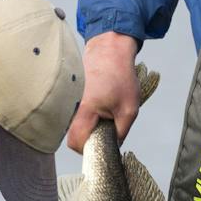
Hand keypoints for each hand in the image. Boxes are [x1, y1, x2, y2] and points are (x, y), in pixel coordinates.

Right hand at [67, 31, 142, 151]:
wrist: (109, 51)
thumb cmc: (120, 75)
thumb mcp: (129, 108)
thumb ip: (121, 132)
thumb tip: (114, 146)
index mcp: (86, 110)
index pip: (76, 142)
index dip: (88, 149)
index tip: (102, 144)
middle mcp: (73, 108)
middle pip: (73, 137)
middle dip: (89, 140)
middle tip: (106, 131)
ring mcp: (71, 103)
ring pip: (75, 128)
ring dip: (90, 129)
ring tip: (105, 115)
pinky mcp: (73, 100)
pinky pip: (77, 118)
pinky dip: (88, 119)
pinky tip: (101, 108)